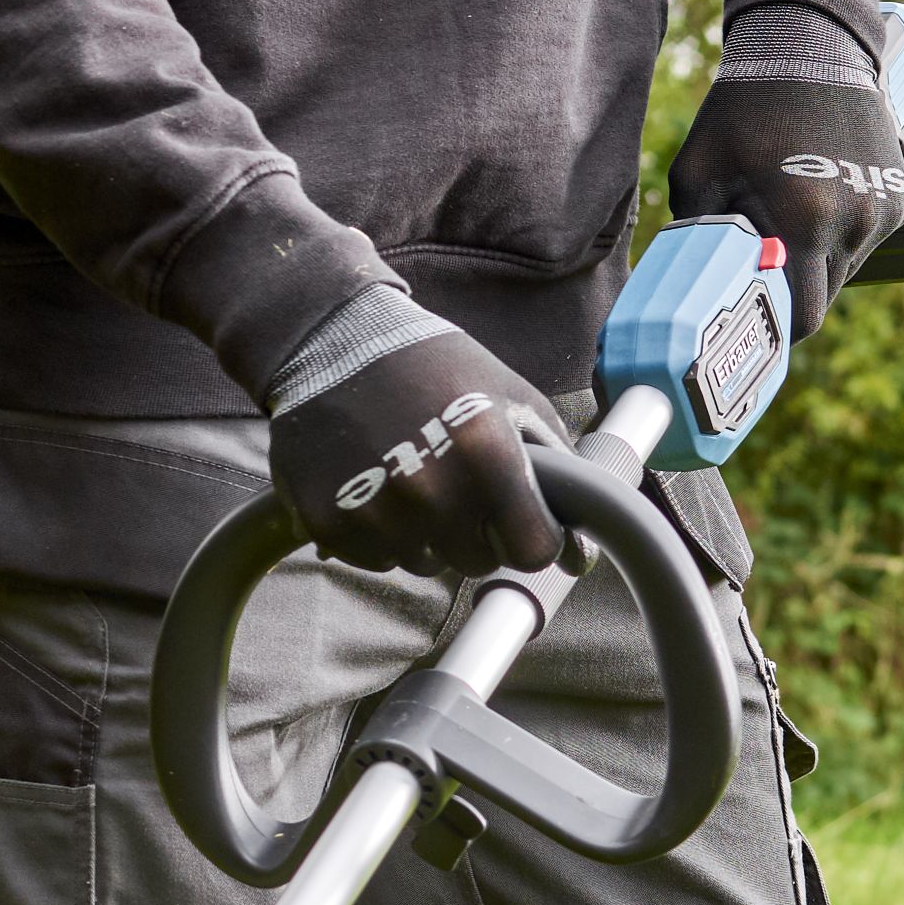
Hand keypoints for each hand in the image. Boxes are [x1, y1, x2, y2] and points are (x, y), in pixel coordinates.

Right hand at [272, 324, 560, 582]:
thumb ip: (557, 469)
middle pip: (477, 563)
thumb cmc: (435, 366)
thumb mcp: (511, 397)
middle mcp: (430, 489)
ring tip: (406, 474)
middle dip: (474, 533)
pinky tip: (369, 483)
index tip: (517, 520)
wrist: (334, 340)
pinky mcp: (326, 521)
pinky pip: (373, 559)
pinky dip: (377, 532)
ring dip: (423, 533)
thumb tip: (577, 553)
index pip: (532, 550)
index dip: (530, 538)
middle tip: (452, 480)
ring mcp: (373, 508)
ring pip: (423, 563)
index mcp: (486, 453)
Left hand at [665, 63, 903, 338]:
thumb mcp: (698, 173)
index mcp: (804, 222)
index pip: (801, 317)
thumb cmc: (744, 111)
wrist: (810, 48)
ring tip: (789, 213)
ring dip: (816, 260)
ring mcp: (884, 211)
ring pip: (844, 270)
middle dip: (791, 292)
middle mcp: (854, 223)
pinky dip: (841, 233)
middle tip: (761, 264)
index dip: (775, 327)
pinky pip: (866, 241)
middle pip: (823, 298)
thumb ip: (700, 239)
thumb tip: (695, 289)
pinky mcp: (900, 198)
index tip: (754, 321)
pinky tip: (818, 194)